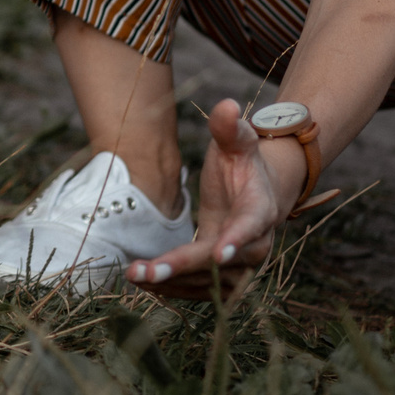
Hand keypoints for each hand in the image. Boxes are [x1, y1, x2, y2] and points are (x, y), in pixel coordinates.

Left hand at [126, 99, 287, 300]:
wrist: (258, 192)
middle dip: (183, 269)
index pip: (249, 227)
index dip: (236, 240)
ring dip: (172, 284)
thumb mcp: (238, 140)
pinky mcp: (225, 277)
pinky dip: (174, 289)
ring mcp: (241, 266)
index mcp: (260, 210)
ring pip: (208, 284)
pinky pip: (201, 290)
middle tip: (145, 271)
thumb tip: (226, 104)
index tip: (218, 253)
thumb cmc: (243, 163)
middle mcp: (255, 244)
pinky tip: (145, 283)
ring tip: (134, 276)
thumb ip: (230, 127)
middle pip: (220, 265)